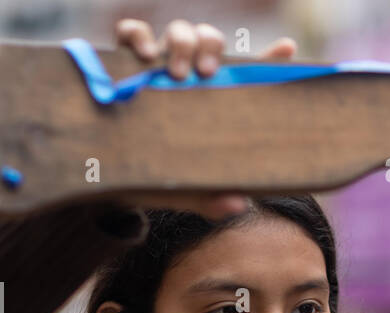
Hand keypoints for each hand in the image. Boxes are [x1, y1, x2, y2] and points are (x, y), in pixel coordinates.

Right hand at [113, 18, 297, 219]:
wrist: (102, 177)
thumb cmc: (150, 178)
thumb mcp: (182, 189)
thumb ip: (209, 197)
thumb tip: (238, 205)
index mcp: (209, 100)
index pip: (244, 74)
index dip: (269, 59)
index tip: (287, 48)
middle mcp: (186, 76)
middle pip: (207, 40)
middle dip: (209, 46)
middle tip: (205, 73)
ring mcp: (155, 65)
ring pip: (177, 30)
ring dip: (180, 41)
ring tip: (174, 71)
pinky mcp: (122, 62)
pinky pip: (130, 32)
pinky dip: (136, 34)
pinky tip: (142, 53)